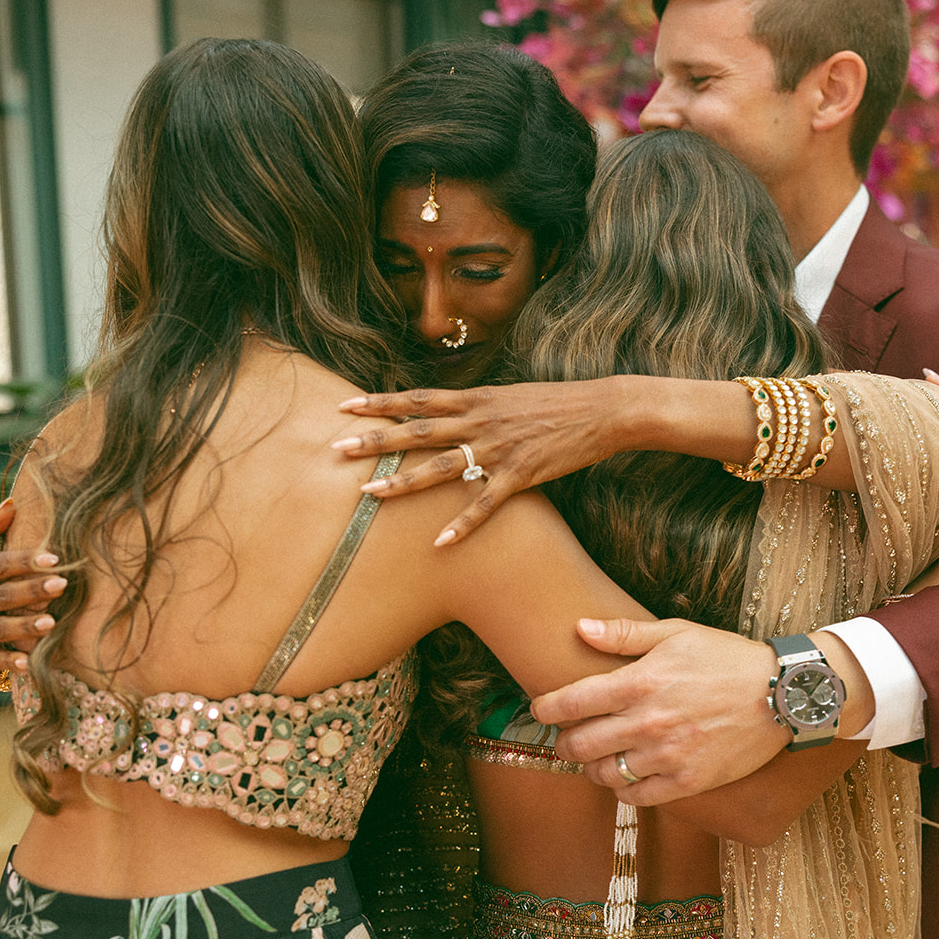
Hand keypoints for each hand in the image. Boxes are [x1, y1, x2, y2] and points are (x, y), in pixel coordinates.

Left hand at [335, 380, 631, 543]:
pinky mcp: (521, 474)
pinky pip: (485, 503)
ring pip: (442, 467)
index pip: (418, 399)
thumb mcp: (507, 397)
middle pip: (417, 431)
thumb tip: (444, 413)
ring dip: (403, 481)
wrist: (601, 410)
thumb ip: (474, 407)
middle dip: (375, 440)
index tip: (345, 407)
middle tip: (337, 448)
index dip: (380, 403)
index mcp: (475, 399)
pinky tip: (440, 542)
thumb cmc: (554, 405)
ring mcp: (499, 448)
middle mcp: (480, 420)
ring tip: (369, 494)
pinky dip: (462, 523)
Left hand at [529, 618, 789, 805]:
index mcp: (641, 682)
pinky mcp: (688, 780)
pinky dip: (623, 788)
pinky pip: (637, 796)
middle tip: (567, 739)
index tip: (539, 710)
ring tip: (597, 758)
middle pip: (581, 744)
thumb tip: (580, 628)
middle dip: (564, 743)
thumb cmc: (727, 658)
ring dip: (592, 767)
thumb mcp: (677, 633)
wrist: (782, 694)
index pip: (574, 701)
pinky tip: (625, 776)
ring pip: (605, 774)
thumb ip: (625, 634)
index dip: (547, 709)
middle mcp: (649, 722)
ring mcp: (668, 755)